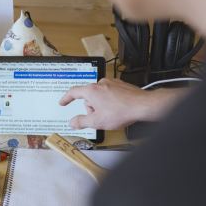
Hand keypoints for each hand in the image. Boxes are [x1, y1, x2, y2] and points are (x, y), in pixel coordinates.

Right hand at [59, 78, 185, 129]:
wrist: (142, 106)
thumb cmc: (122, 111)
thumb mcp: (97, 121)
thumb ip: (81, 122)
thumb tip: (72, 122)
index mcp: (92, 90)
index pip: (73, 92)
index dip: (66, 98)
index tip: (63, 102)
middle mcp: (101, 83)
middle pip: (89, 97)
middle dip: (91, 108)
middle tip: (99, 118)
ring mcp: (112, 83)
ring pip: (99, 96)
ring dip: (101, 106)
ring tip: (111, 114)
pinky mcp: (120, 85)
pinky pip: (110, 93)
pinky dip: (110, 102)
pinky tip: (117, 110)